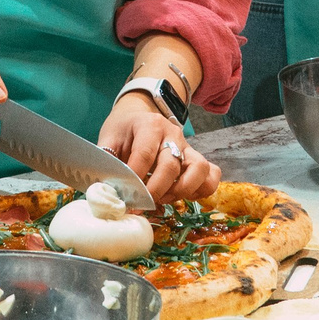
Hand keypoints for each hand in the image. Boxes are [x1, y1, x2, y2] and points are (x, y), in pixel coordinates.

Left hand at [98, 94, 218, 203]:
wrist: (139, 115)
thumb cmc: (124, 130)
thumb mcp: (109, 137)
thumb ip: (107, 160)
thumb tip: (106, 188)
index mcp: (149, 125)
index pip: (144, 154)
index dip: (135, 179)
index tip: (126, 197)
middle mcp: (173, 134)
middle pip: (171, 165)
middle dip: (155, 190)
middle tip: (142, 204)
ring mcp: (188, 147)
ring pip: (199, 169)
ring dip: (182, 190)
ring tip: (164, 199)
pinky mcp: (196, 159)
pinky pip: (211, 175)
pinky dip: (201, 190)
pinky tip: (183, 196)